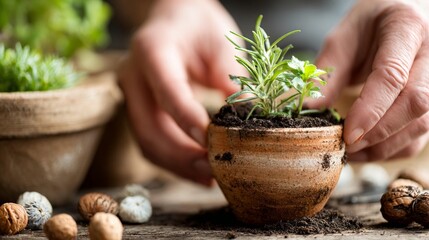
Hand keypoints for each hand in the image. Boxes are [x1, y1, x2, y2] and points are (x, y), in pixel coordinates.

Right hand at [117, 0, 242, 184]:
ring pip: (147, 142)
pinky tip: (196, 167)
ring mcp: (132, 94)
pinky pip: (150, 141)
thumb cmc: (198, 24)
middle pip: (150, 128)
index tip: (213, 143)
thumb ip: (232, 79)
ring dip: (177, 165)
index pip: (168, 91)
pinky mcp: (139, 108)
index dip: (188, 120)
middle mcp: (133, 74)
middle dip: (182, 156)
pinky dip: (172, 159)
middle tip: (213, 172)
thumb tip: (249, 119)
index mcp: (153, 50)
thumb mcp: (221, 43)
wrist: (174, 17)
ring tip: (208, 178)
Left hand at [311, 0, 428, 161]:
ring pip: (423, 123)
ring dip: (386, 145)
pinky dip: (394, 147)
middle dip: (379, 132)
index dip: (371, 109)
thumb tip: (310, 109)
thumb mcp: (343, 37)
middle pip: (415, 102)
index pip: (392, 75)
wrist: (399, 12)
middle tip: (346, 146)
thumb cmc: (370, 23)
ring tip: (352, 152)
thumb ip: (329, 73)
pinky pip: (422, 132)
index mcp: (406, 28)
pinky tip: (368, 150)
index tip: (347, 134)